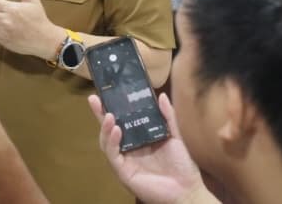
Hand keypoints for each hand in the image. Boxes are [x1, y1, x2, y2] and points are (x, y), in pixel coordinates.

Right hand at [88, 92, 215, 203]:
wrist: (187, 189)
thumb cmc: (182, 165)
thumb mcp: (175, 136)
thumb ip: (168, 117)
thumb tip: (160, 95)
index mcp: (139, 139)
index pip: (123, 121)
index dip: (114, 108)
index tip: (107, 92)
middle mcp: (129, 149)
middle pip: (110, 130)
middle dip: (100, 114)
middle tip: (93, 99)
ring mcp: (125, 161)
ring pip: (107, 142)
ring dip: (105, 128)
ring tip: (109, 115)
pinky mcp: (124, 173)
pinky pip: (113, 156)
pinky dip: (112, 142)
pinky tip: (116, 130)